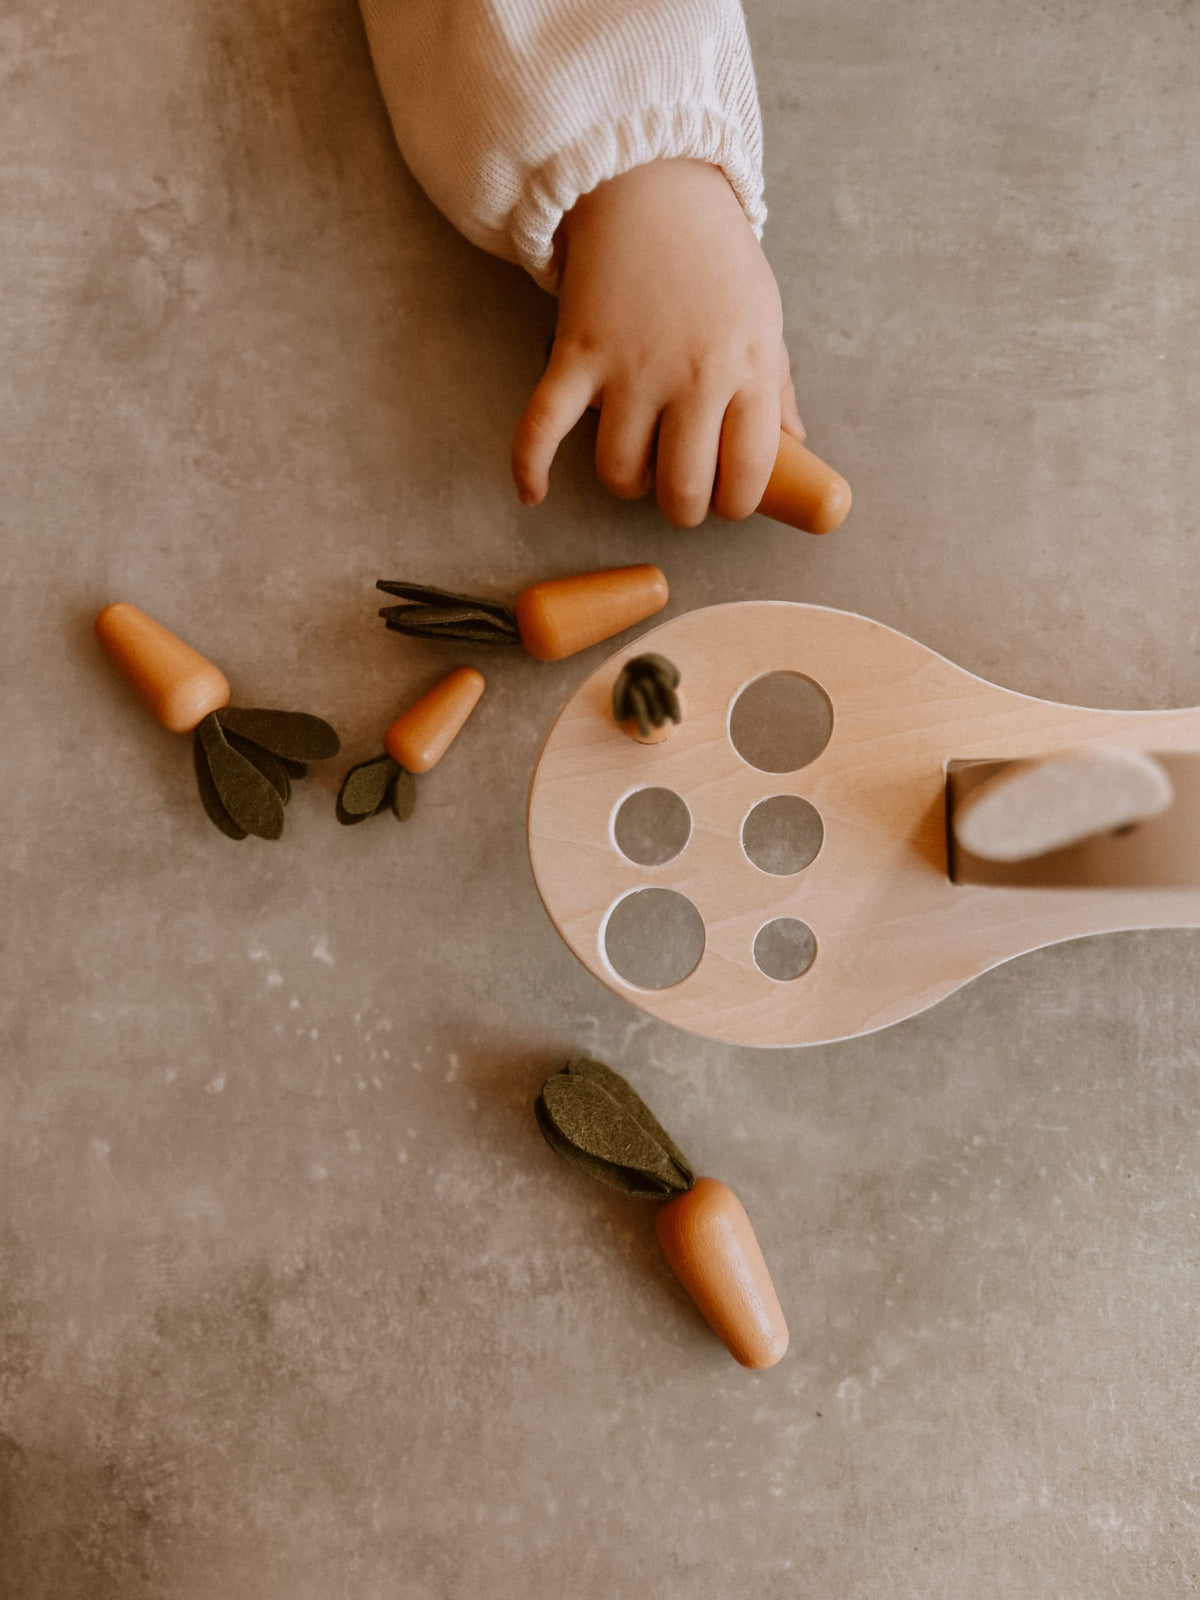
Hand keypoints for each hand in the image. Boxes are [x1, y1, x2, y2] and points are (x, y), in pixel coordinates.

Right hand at [512, 159, 803, 527]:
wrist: (651, 185)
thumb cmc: (714, 257)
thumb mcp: (763, 318)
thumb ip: (776, 387)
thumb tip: (795, 443)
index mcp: (747, 369)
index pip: (747, 474)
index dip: (734, 502)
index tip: (723, 497)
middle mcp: (692, 376)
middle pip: (682, 488)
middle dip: (681, 507)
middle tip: (678, 491)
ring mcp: (629, 367)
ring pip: (618, 471)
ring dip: (625, 482)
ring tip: (633, 463)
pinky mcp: (575, 354)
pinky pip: (543, 428)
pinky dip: (529, 466)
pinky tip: (532, 492)